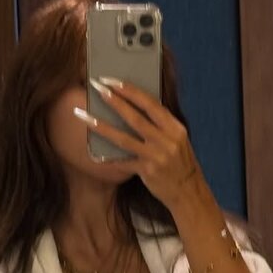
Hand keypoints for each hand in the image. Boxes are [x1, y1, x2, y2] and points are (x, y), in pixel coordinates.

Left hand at [76, 77, 202, 209]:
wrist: (189, 191)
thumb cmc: (179, 162)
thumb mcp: (176, 139)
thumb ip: (159, 125)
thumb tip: (132, 107)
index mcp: (175, 127)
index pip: (150, 103)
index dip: (130, 90)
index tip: (112, 80)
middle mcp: (167, 140)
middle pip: (135, 117)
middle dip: (114, 101)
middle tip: (97, 88)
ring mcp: (157, 156)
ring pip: (123, 138)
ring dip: (101, 126)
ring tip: (84, 115)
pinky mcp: (148, 171)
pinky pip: (123, 162)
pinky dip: (109, 158)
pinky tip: (94, 155)